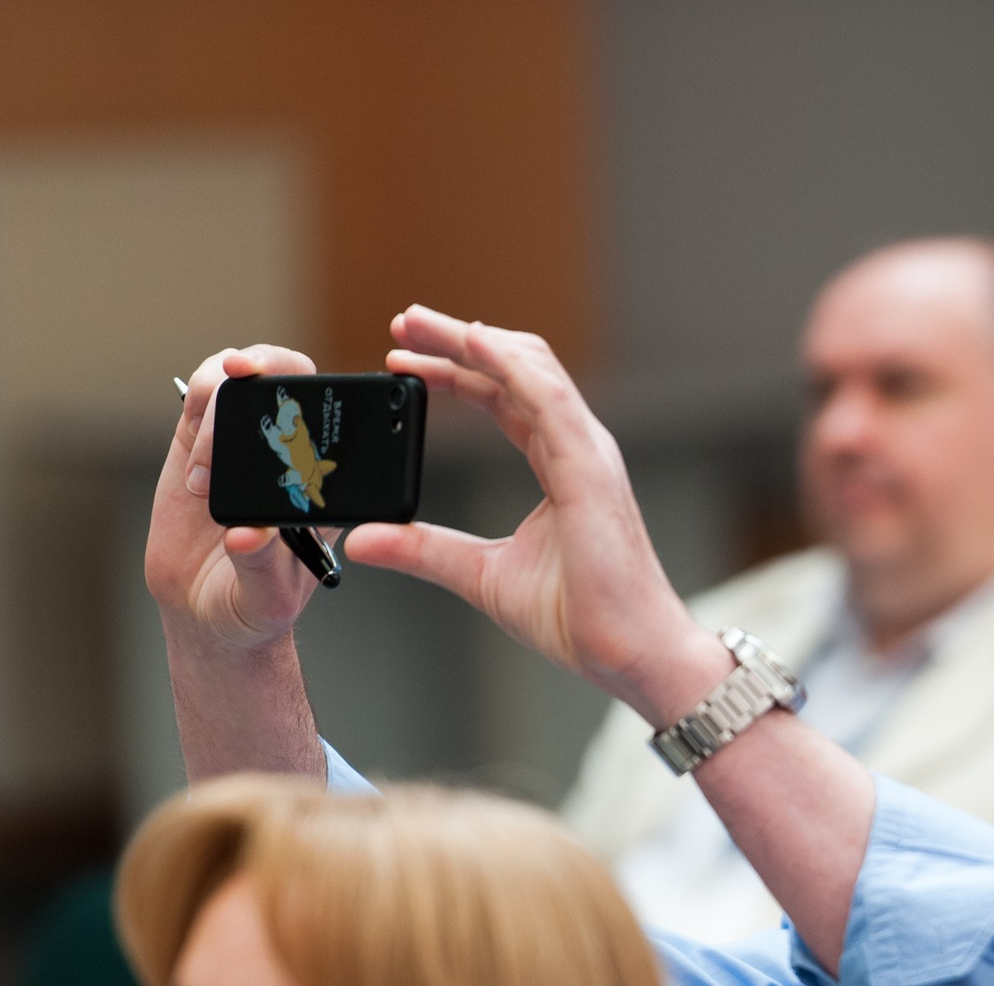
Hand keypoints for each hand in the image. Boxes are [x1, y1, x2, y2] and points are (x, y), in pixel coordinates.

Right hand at [147, 346, 325, 654]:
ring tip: (203, 471)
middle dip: (266, 363)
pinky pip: (203, 395)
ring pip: (243, 376)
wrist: (204, 610)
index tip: (300, 393)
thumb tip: (245, 534)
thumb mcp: (265, 596)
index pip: (340, 420)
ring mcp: (246, 440)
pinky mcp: (200, 440)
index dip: (329, 392)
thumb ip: (258, 565)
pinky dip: (196, 399)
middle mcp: (291, 451)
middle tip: (240, 373)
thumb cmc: (252, 606)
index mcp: (326, 484)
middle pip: (291, 377)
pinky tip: (193, 448)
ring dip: (221, 394)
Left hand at [343, 307, 725, 720]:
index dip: (455, 372)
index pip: (503, 398)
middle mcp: (578, 448)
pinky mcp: (589, 468)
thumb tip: (362, 540)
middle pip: (514, 368)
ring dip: (471, 339)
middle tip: (400, 322)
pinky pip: (546, 396)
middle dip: (456, 340)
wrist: (631, 655)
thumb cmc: (581, 619)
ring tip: (417, 323)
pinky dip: (507, 363)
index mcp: (561, 465)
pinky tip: (470, 342)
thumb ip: (424, 550)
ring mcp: (588, 453)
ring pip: (530, 367)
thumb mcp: (481, 576)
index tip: (403, 361)